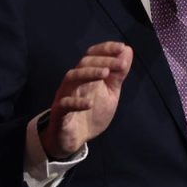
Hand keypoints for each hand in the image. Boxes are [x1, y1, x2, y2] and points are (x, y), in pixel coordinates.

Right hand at [41, 42, 132, 158]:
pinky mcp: (59, 113)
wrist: (74, 139)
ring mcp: (65, 96)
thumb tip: (127, 50)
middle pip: (84, 63)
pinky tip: (89, 104)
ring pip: (72, 78)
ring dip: (89, 73)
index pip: (92, 55)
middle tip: (121, 64)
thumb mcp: (110, 93)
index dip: (106, 49)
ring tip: (105, 73)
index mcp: (85, 75)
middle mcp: (74, 82)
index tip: (122, 47)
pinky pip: (65, 104)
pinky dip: (76, 102)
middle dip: (103, 61)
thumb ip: (118, 74)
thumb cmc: (91, 113)